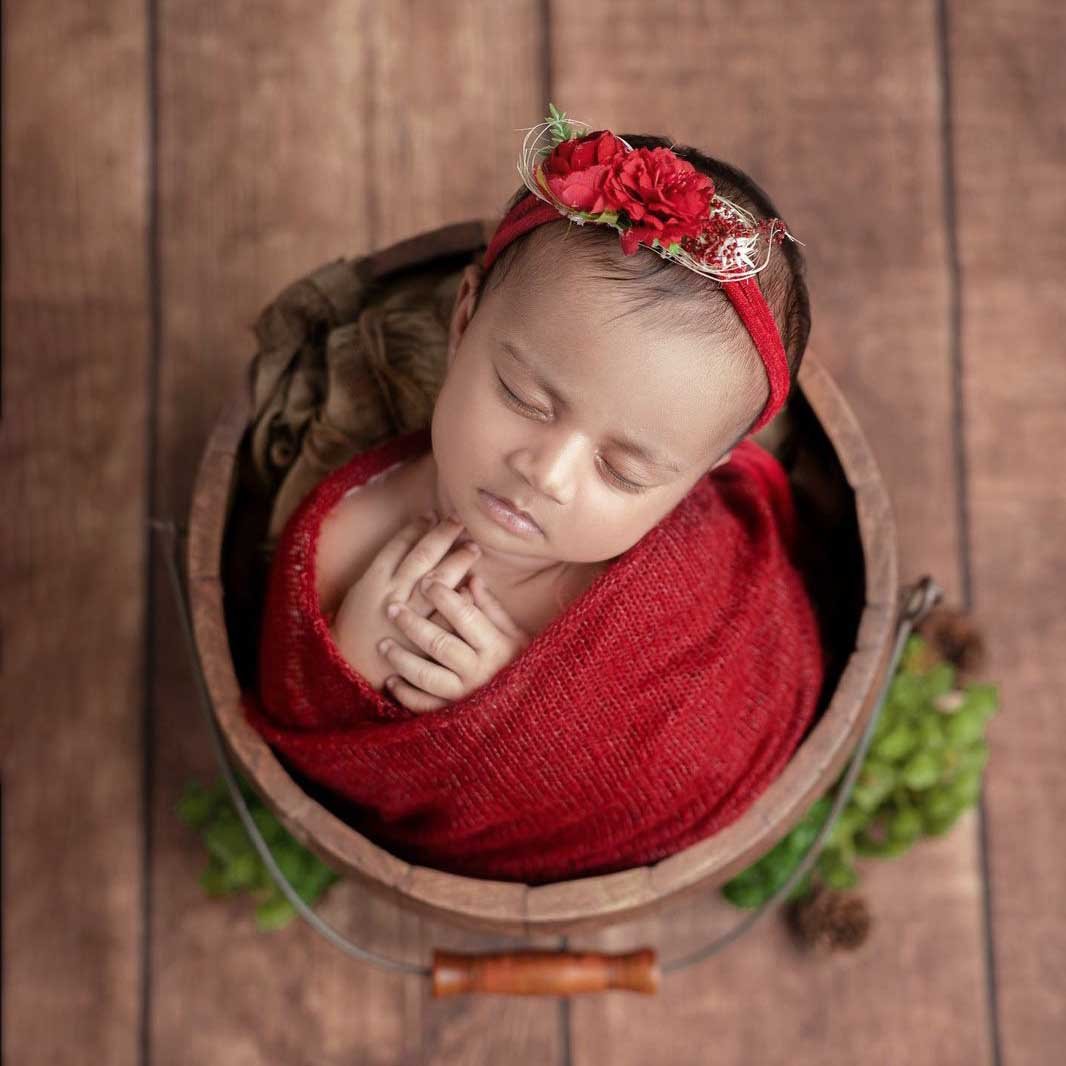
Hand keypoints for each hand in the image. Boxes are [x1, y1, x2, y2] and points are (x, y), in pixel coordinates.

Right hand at [329, 511, 480, 695]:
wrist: (349, 670)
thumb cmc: (355, 628)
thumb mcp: (361, 592)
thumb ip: (384, 570)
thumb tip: (410, 542)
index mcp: (373, 581)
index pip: (398, 545)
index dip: (417, 527)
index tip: (433, 514)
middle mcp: (391, 596)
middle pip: (422, 557)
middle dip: (442, 536)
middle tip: (460, 522)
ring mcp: (409, 619)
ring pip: (437, 582)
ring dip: (457, 562)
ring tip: (472, 548)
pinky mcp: (423, 640)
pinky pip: (446, 616)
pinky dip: (461, 599)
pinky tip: (474, 586)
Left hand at [378, 571, 532, 712]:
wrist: (534, 715)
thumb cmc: (522, 666)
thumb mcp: (515, 635)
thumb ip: (492, 608)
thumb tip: (471, 578)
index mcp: (496, 647)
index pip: (465, 616)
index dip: (443, 596)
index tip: (425, 581)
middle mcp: (479, 672)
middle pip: (439, 643)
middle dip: (412, 623)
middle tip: (392, 608)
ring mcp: (464, 696)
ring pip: (426, 675)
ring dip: (401, 658)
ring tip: (382, 644)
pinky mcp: (453, 716)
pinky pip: (424, 706)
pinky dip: (405, 694)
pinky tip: (391, 682)